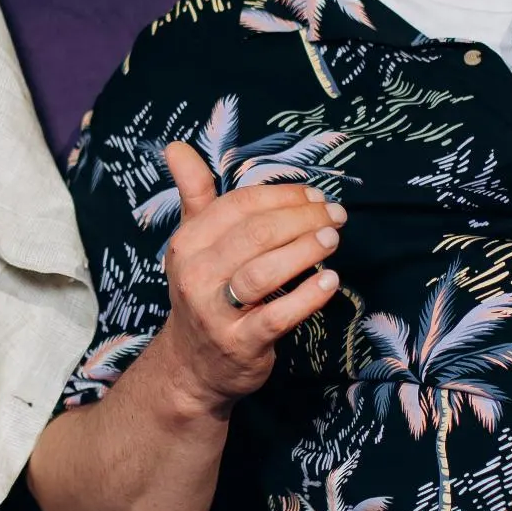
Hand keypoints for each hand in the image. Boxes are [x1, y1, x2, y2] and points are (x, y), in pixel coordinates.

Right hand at [146, 143, 343, 411]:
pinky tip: (330, 281)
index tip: (314, 195)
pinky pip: (277, 316)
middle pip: (256, 235)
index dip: (281, 195)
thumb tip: (177, 146)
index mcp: (187, 244)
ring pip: (264, 272)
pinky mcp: (240, 344)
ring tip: (333, 240)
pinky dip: (307, 297)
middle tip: (334, 215)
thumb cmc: (205, 291)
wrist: (194, 365)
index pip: (238, 206)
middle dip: (302, 219)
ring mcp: (216, 313)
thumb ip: (193, 194)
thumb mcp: (193, 242)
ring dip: (305, 251)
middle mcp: (196, 276)